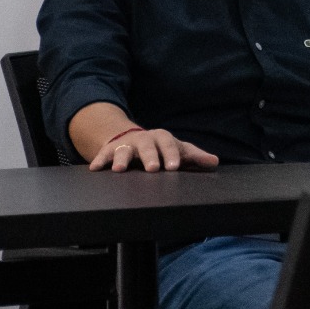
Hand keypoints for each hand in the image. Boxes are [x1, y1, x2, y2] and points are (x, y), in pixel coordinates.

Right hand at [89, 128, 219, 171]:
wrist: (134, 140)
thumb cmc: (161, 149)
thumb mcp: (178, 150)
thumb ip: (195, 157)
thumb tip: (214, 162)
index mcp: (162, 138)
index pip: (169, 145)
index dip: (171, 155)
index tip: (173, 167)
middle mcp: (143, 140)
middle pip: (147, 146)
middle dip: (149, 156)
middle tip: (152, 169)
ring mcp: (126, 145)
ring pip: (123, 150)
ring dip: (120, 159)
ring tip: (118, 170)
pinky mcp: (110, 151)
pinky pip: (103, 155)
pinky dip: (99, 160)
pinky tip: (94, 169)